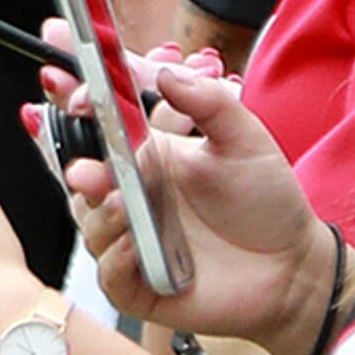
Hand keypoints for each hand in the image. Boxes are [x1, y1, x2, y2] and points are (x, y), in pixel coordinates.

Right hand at [63, 41, 339, 354]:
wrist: (293, 266)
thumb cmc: (266, 201)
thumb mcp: (245, 138)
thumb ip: (209, 100)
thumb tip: (167, 72)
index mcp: (146, 152)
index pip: (95, 120)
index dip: (71, 95)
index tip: (60, 73)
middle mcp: (130, 192)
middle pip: (79, 171)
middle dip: (70, 161)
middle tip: (83, 161)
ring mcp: (130, 238)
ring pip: (88, 222)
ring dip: (98, 211)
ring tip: (122, 201)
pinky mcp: (139, 282)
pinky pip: (110, 273)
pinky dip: (116, 258)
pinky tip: (134, 245)